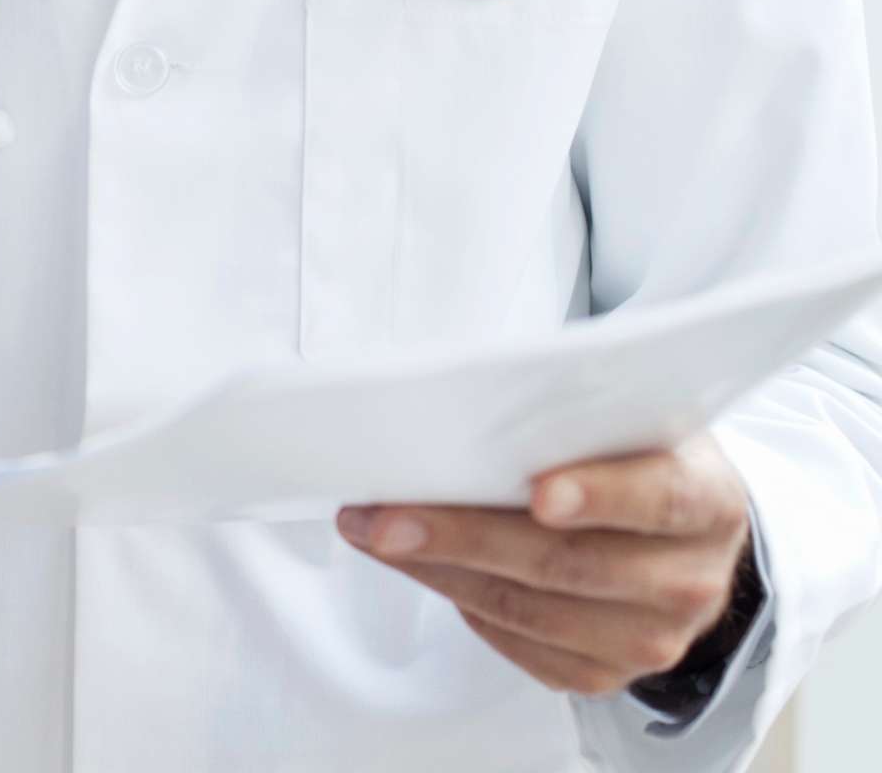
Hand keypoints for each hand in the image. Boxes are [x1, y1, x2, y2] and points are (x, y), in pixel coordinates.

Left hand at [339, 434, 752, 696]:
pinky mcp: (605, 674)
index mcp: (709, 501)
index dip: (600, 495)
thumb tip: (467, 408)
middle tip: (386, 516)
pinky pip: (518, 646)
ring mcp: (651, 638)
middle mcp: (690, 579)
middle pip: (568, 564)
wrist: (681, 542)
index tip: (540, 493)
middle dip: (465, 537)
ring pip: (529, 611)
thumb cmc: (637, 464)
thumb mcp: (632, 424)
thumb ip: (577, 418)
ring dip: (439, 571)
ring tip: (374, 533)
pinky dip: (459, 603)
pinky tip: (419, 567)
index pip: (660, 497)